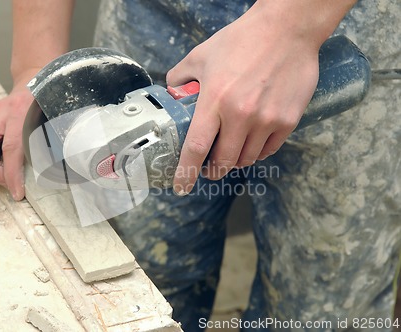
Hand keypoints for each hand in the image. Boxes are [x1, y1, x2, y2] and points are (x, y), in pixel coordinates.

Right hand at [0, 72, 37, 200]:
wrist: (37, 81)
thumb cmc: (48, 104)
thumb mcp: (53, 120)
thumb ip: (48, 142)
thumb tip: (48, 171)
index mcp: (20, 111)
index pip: (11, 148)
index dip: (12, 174)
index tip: (17, 193)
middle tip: (9, 183)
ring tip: (0, 175)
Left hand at [167, 2, 321, 194]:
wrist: (287, 29)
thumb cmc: (242, 40)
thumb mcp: (201, 54)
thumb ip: (181, 76)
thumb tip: (172, 92)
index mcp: (215, 100)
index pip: (196, 147)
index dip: (186, 172)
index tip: (180, 187)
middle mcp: (240, 115)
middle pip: (223, 162)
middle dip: (212, 171)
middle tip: (208, 168)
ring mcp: (267, 120)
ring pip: (246, 159)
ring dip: (235, 161)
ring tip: (230, 151)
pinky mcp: (288, 121)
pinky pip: (268, 150)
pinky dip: (257, 151)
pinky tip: (252, 141)